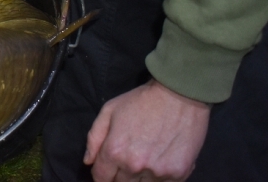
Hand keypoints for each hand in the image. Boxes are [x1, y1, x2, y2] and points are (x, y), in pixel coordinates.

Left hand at [84, 79, 210, 181]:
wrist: (178, 95)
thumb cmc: (141, 101)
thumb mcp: (109, 111)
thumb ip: (94, 138)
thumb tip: (88, 162)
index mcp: (114, 151)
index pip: (101, 178)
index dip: (101, 174)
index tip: (106, 169)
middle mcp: (134, 166)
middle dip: (118, 175)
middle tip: (126, 161)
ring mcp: (157, 172)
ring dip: (138, 178)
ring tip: (143, 159)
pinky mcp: (178, 174)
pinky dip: (158, 179)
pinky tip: (159, 163)